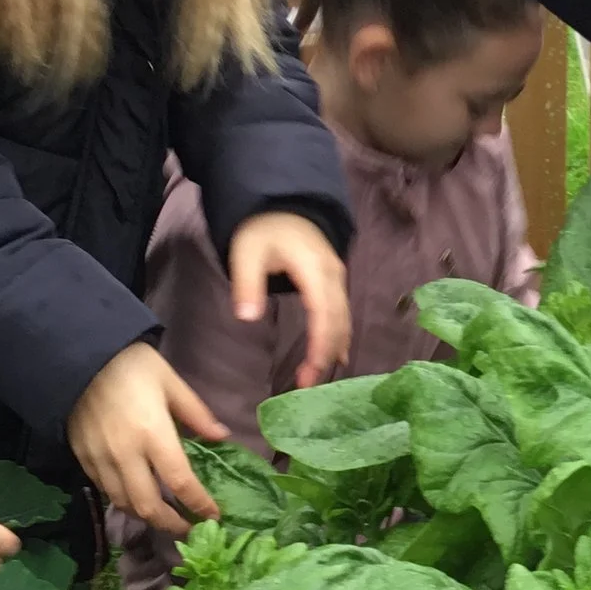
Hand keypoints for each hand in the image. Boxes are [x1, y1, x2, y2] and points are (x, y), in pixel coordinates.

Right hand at [68, 342, 226, 534]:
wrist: (77, 356)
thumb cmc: (131, 364)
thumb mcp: (170, 381)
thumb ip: (196, 413)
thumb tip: (221, 437)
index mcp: (153, 434)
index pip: (180, 482)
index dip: (199, 504)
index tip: (213, 516)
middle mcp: (125, 454)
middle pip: (148, 506)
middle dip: (171, 524)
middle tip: (188, 528)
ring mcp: (100, 459)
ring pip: (123, 503)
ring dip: (146, 516)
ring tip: (164, 516)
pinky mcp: (82, 457)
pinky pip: (104, 489)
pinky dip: (123, 500)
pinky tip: (136, 496)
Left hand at [231, 210, 349, 388]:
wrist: (283, 206)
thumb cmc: (263, 230)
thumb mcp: (246, 252)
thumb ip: (247, 284)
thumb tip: (247, 318)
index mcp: (313, 268)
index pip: (323, 312)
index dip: (320, 343)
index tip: (310, 371)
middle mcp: (333, 276)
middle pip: (337, 321)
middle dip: (325, 354)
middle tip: (306, 383)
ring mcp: (338, 279)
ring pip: (344, 319)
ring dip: (332, 348)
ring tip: (315, 377)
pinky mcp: (336, 283)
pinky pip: (343, 313)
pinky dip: (339, 336)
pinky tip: (335, 357)